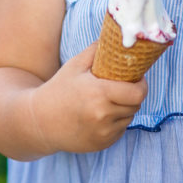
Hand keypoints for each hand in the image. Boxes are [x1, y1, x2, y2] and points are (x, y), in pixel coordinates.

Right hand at [30, 42, 148, 153]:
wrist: (40, 122)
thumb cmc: (58, 89)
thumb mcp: (75, 65)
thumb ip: (96, 50)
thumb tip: (115, 39)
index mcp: (98, 93)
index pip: (137, 93)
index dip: (142, 84)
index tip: (137, 78)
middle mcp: (103, 115)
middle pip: (136, 105)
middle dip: (133, 95)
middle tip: (123, 87)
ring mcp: (103, 133)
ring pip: (129, 117)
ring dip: (125, 108)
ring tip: (109, 100)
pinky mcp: (102, 143)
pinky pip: (120, 130)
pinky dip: (116, 121)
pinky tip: (101, 114)